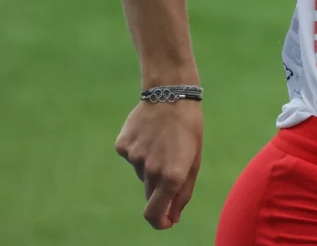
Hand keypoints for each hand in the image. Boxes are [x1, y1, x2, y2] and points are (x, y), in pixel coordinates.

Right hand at [114, 99, 203, 229]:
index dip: (159, 222)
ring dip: (151, 164)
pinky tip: (149, 133)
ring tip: (163, 140)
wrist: (171, 94)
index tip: (165, 222)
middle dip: (160, 188)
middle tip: (171, 163)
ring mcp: (134, 157)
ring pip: (142, 172)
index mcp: (171, 176)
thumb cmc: (188, 129)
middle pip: (150, 193)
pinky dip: (139, 150)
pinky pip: (131, 156)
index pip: (154, 214)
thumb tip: (172, 219)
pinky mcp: (123, 146)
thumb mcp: (194, 161)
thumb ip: (183, 193)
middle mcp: (151, 170)